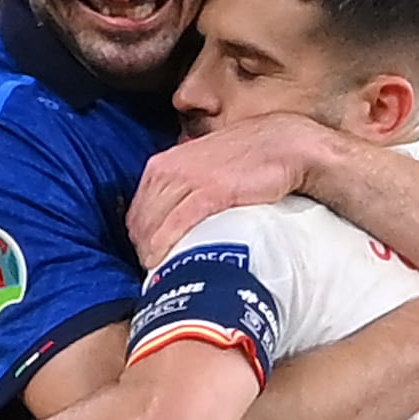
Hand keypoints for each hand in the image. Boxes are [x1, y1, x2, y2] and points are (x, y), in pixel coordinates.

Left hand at [128, 112, 338, 270]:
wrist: (282, 144)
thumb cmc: (246, 158)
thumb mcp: (204, 165)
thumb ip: (187, 183)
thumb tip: (180, 211)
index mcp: (164, 163)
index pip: (136, 208)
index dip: (139, 237)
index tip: (148, 256)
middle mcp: (170, 169)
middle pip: (140, 220)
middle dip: (142, 249)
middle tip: (154, 272)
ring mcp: (188, 178)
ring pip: (154, 223)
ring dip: (151, 252)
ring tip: (161, 274)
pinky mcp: (210, 191)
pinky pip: (177, 222)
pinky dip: (166, 244)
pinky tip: (163, 262)